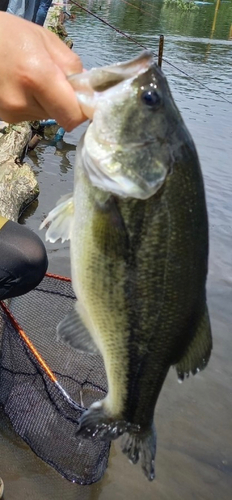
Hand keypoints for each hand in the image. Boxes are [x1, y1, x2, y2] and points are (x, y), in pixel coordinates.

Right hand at [0, 12, 86, 130]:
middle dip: (62, 102)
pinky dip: (31, 104)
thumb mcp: (47, 41)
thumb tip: (87, 91)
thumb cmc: (11, 35)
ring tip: (30, 79)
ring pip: (45, 116)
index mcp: (37, 77)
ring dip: (45, 102)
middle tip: (52, 80)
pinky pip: (30, 115)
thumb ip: (72, 68)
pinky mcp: (4, 118)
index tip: (81, 98)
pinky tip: (19, 86)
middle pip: (60, 116)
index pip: (72, 116)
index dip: (81, 109)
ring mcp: (10, 113)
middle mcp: (22, 101)